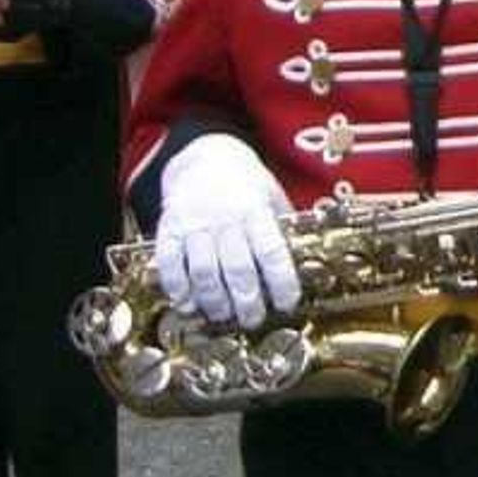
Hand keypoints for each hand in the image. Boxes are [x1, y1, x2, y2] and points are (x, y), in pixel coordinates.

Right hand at [151, 135, 298, 327]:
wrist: (202, 157)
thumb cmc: (244, 182)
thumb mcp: (271, 195)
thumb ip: (284, 225)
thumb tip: (308, 256)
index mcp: (255, 210)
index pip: (271, 251)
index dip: (281, 281)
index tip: (287, 303)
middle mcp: (224, 219)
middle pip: (237, 268)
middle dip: (247, 300)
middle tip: (253, 319)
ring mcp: (194, 224)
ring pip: (204, 270)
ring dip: (214, 300)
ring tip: (223, 316)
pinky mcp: (169, 229)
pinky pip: (169, 262)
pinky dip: (177, 287)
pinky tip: (187, 303)